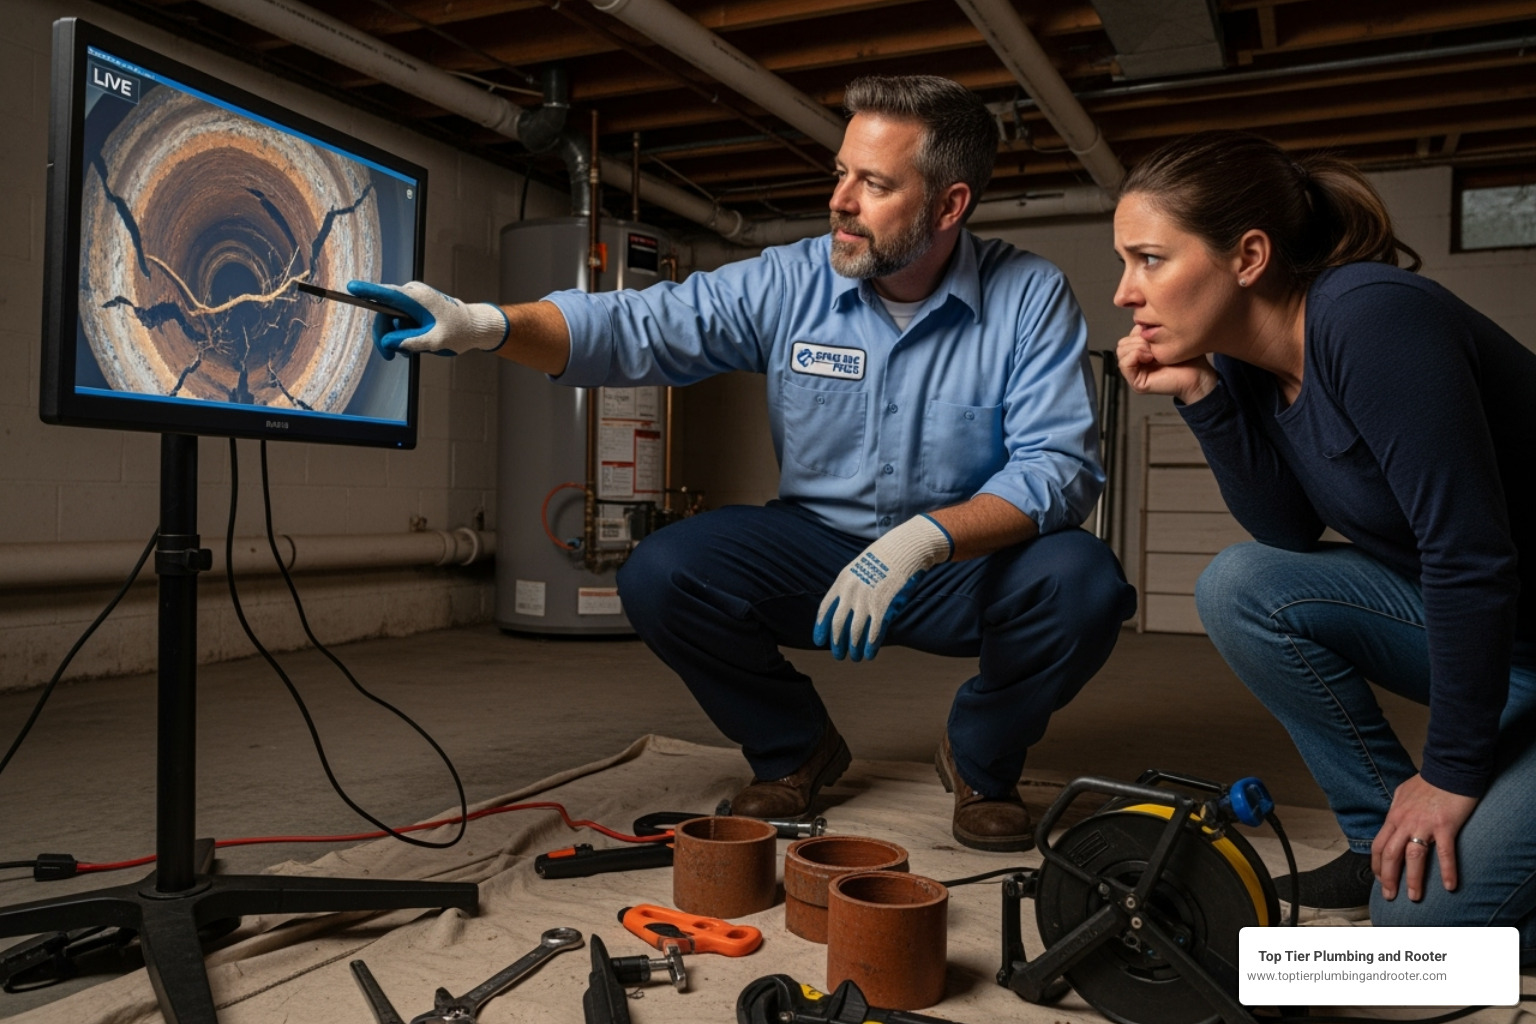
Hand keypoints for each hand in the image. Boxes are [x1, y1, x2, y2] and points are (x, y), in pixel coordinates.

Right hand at [347, 280, 509, 360]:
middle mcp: (412, 295)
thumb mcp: (434, 341)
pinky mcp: (415, 306)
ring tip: (411, 353)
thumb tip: (387, 343)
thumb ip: (409, 342)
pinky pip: (400, 321)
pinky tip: (413, 347)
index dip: (367, 291)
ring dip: (396, 338)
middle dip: (384, 336)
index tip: (351, 287)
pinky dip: (403, 335)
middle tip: (390, 357)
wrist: (474, 327)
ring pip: (391, 320)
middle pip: (384, 314)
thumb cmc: (458, 332)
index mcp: (417, 299)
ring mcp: (413, 300)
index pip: (387, 294)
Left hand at [813, 515, 952, 661]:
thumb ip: (848, 589)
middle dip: (837, 643)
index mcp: (842, 583)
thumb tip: (843, 610)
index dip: (821, 628)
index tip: (819, 641)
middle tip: (838, 655)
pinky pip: (873, 632)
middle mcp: (851, 593)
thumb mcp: (857, 571)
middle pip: (838, 625)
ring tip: (855, 658)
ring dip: (853, 649)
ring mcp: (866, 601)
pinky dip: (869, 646)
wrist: (902, 551)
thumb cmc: (881, 561)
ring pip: (855, 633)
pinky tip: (869, 655)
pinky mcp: (883, 607)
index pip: (825, 610)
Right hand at [1116, 325, 1217, 403]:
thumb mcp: (1165, 339)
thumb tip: (1139, 327)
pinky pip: (1124, 364)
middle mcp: (1137, 363)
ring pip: (1121, 352)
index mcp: (1142, 352)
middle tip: (1154, 345)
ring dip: (1137, 347)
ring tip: (1153, 352)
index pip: (1128, 336)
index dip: (1140, 331)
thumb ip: (1150, 333)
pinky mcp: (1137, 383)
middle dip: (1137, 339)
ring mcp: (1136, 373)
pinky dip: (1135, 356)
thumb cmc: (1188, 358)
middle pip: (1122, 343)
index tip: (1156, 334)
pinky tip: (1150, 357)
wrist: (1199, 376)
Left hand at [1371, 774, 1477, 901]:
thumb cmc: (1428, 781)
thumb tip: (1392, 819)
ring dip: (1413, 880)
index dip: (1378, 865)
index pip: (1379, 845)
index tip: (1380, 879)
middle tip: (1389, 896)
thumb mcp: (1403, 793)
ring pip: (1413, 857)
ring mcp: (1424, 825)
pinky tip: (1450, 886)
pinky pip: (1444, 852)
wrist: (1449, 768)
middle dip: (1388, 878)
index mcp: (1394, 816)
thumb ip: (1397, 809)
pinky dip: (1447, 870)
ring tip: (1414, 897)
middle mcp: (1404, 822)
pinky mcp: (1444, 825)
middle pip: (1390, 855)